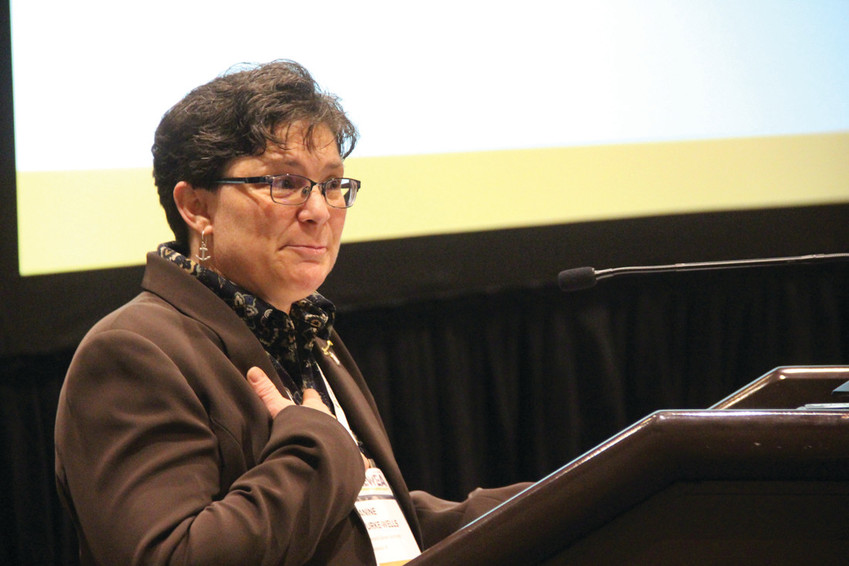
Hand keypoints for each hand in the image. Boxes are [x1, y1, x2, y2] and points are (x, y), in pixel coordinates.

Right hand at [246, 366, 368, 470]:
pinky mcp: (352, 460)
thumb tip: (252, 370)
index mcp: (316, 410)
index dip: (309, 397)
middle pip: (328, 417)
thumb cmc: (299, 430)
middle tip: (318, 420)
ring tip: (330, 444)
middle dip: (323, 418)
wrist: (320, 456)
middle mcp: (332, 422)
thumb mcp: (280, 410)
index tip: (308, 393)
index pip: (311, 399)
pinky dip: (354, 460)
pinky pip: (356, 459)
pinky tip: (355, 464)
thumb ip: (266, 393)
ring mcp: (344, 440)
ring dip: (335, 439)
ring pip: (341, 436)